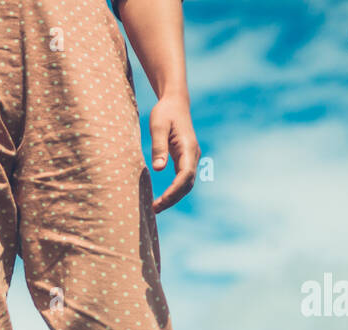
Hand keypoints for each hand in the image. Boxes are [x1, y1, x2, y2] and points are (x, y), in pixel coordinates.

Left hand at [148, 95, 199, 212]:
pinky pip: (182, 179)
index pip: (185, 174)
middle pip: (187, 183)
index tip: (161, 201)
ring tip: (156, 207)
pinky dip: (174, 190)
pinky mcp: (186, 159)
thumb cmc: (164, 112)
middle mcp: (193, 154)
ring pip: (186, 183)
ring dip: (173, 197)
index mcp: (188, 147)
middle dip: (173, 198)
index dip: (174, 190)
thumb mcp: (158, 126)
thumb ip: (158, 147)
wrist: (175, 103)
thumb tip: (159, 168)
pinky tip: (162, 198)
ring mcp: (191, 157)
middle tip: (155, 209)